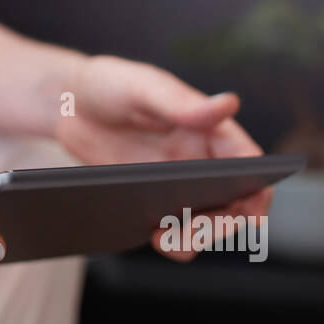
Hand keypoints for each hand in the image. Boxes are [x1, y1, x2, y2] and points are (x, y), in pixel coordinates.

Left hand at [54, 54, 272, 261]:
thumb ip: (179, 102)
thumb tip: (228, 104)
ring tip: (164, 239)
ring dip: (193, 239)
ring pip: (203, 222)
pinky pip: (170, 228)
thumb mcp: (141, 87)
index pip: (249, 164)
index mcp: (209, 129)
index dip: (258, 191)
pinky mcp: (150, 199)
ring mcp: (176, 183)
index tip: (248, 215)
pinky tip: (149, 234)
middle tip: (189, 236)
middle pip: (233, 204)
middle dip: (220, 226)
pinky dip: (167, 239)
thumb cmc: (108, 84)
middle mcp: (200, 159)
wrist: (65, 105)